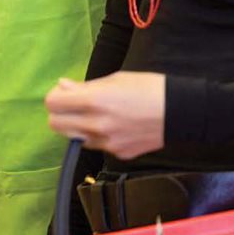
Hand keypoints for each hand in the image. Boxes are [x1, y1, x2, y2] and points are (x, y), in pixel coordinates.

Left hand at [44, 72, 166, 159]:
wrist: (181, 112)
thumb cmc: (149, 88)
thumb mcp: (115, 80)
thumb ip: (85, 87)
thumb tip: (63, 86)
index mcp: (95, 102)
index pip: (52, 104)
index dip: (55, 96)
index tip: (64, 92)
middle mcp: (97, 126)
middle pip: (55, 125)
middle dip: (60, 113)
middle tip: (74, 105)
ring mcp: (106, 143)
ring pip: (74, 138)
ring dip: (78, 126)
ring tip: (97, 114)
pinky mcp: (117, 154)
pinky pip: (96, 145)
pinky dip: (98, 136)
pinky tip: (115, 125)